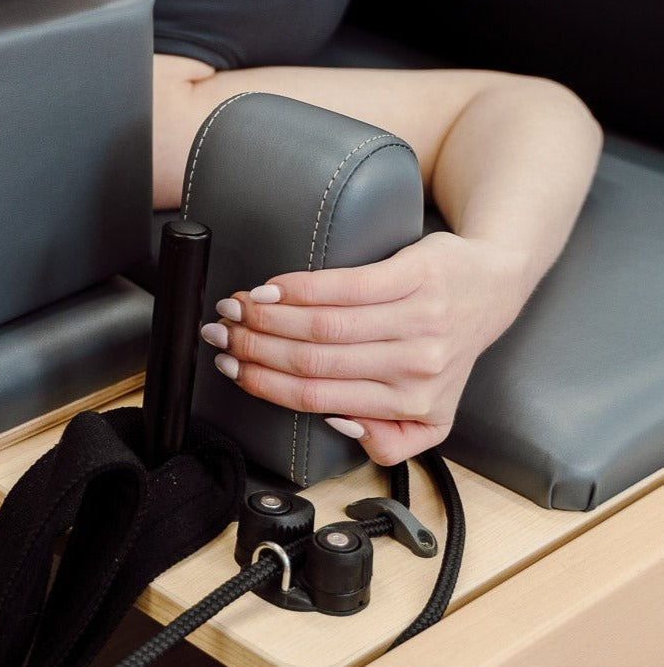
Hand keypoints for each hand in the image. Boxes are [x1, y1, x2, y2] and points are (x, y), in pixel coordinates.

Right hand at [200, 232, 529, 463]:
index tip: (233, 369)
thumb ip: (390, 435)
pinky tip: (270, 286)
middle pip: (314, 362)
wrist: (491, 286)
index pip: (322, 399)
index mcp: (415, 407)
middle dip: (254, 348)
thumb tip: (338, 422)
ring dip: (267, 316)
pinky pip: (344, 286)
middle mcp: (416, 368)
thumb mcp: (433, 411)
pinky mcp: (413, 278)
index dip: (267, 385)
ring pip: (323, 325)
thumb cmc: (449, 342)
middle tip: (221, 335)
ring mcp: (417, 321)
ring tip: (235, 308)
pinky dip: (298, 287)